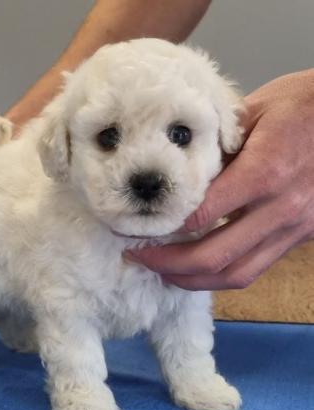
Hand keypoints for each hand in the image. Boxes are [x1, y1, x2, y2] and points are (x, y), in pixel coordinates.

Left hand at [124, 69, 313, 289]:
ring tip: (163, 273)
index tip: (137, 229)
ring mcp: (294, 228)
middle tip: (138, 258)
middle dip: (168, 265)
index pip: (201, 215)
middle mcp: (280, 209)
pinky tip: (198, 268)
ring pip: (237, 274)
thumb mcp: (255, 112)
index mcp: (264, 172)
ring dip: (193, 280)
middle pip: (215, 256)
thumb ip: (216, 147)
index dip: (163, 229)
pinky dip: (221, 274)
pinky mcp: (300, 237)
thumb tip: (179, 176)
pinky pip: (255, 268)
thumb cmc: (304, 105)